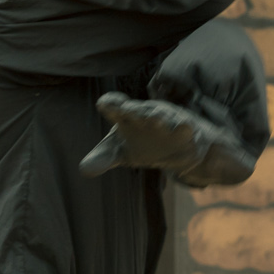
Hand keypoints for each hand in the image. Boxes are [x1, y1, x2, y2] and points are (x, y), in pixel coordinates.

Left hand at [80, 92, 255, 186]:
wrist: (183, 146)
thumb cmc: (144, 142)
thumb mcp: (120, 152)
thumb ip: (102, 158)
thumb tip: (83, 170)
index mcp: (129, 116)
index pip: (116, 107)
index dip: (112, 105)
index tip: (106, 103)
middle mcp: (148, 115)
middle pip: (141, 110)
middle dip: (135, 109)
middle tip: (125, 108)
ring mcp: (169, 121)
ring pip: (165, 116)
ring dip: (161, 117)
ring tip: (158, 119)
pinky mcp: (189, 132)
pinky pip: (187, 128)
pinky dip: (186, 128)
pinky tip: (186, 128)